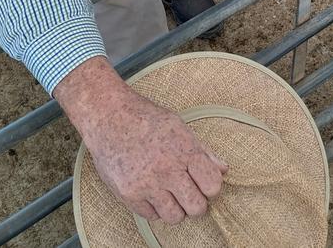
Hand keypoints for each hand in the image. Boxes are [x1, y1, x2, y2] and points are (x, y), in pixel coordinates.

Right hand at [87, 85, 227, 222]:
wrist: (108, 116)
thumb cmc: (146, 118)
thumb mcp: (179, 127)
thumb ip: (202, 150)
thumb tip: (224, 170)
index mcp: (184, 150)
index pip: (213, 185)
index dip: (211, 186)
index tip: (204, 182)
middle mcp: (167, 169)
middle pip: (197, 208)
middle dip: (196, 202)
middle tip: (189, 192)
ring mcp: (147, 184)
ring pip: (175, 217)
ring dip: (176, 208)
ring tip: (170, 193)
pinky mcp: (129, 195)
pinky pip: (152, 216)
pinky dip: (154, 207)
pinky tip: (151, 190)